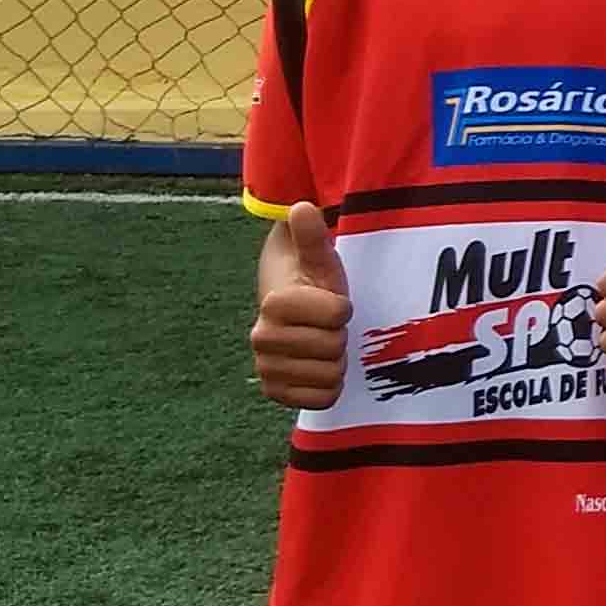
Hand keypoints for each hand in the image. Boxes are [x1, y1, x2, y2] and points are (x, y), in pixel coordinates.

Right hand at [250, 202, 350, 409]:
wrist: (294, 317)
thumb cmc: (313, 284)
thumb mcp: (320, 259)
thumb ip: (312, 236)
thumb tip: (301, 206)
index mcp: (274, 303)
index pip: (337, 314)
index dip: (343, 307)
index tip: (331, 301)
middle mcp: (262, 338)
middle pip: (334, 347)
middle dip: (339, 335)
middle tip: (325, 326)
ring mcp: (266, 368)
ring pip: (331, 375)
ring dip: (335, 361)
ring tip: (321, 344)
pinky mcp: (275, 393)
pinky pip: (321, 399)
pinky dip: (329, 387)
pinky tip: (319, 369)